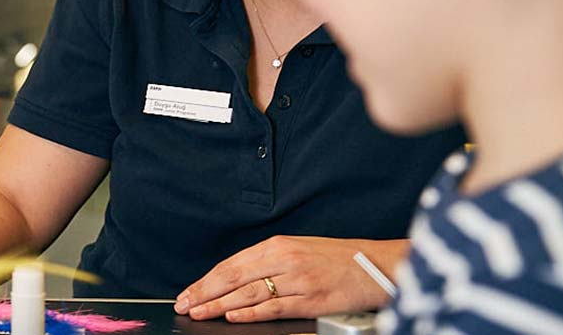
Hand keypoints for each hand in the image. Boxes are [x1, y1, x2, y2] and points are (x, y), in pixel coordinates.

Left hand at [175, 236, 405, 322]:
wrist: (377, 265)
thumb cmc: (337, 260)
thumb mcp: (299, 250)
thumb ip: (268, 263)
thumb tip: (234, 280)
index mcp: (277, 246)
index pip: (231, 264)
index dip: (205, 280)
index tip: (188, 292)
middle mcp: (284, 260)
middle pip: (233, 277)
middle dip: (205, 293)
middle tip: (185, 305)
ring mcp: (298, 280)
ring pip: (249, 293)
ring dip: (220, 305)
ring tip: (200, 313)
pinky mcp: (313, 299)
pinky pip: (275, 306)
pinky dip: (251, 312)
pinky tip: (234, 316)